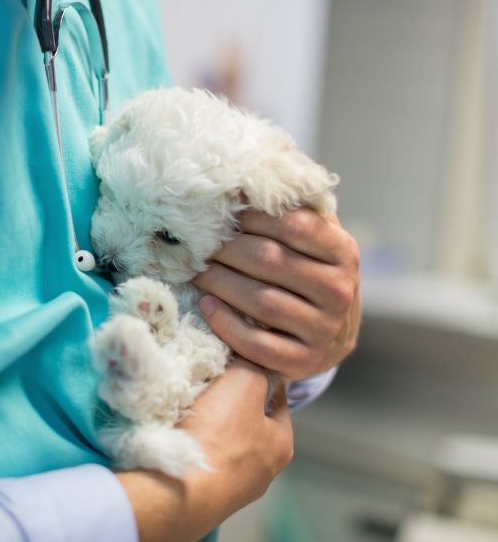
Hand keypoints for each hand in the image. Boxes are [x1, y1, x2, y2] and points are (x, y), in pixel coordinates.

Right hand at [117, 359, 291, 541]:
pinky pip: (198, 455)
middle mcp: (260, 471)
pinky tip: (176, 428)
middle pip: (246, 418)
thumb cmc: (218, 435)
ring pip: (220, 439)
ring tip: (188, 402)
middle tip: (210, 378)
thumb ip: (253, 364)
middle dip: (229, 398)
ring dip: (206, 420)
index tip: (238, 358)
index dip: (259, 373)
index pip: (277, 397)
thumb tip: (247, 355)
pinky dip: (189, 440)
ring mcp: (228, 487)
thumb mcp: (245, 382)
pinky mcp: (199, 494)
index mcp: (281, 445)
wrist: (175, 489)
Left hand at [193, 208, 360, 379]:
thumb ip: (295, 210)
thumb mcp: (316, 239)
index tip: (227, 212)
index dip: (255, 216)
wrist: (333, 334)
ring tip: (196, 270)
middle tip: (199, 243)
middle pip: (270, 261)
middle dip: (227, 249)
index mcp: (344, 252)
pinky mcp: (303, 362)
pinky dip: (225, 324)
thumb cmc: (312, 274)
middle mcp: (340, 291)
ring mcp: (323, 330)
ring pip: (261, 302)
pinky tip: (206, 304)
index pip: (296, 225)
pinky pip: (256, 344)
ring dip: (220, 283)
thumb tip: (249, 179)